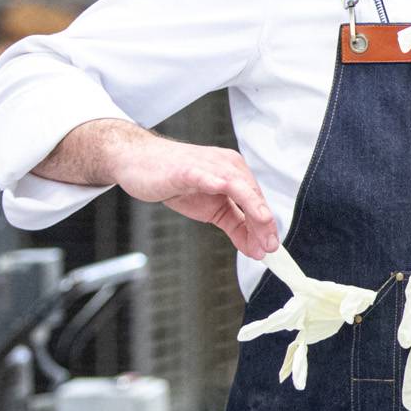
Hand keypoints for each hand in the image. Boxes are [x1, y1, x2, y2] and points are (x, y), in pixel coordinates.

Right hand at [113, 129, 278, 257]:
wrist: (139, 162)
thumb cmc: (175, 181)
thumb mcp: (211, 210)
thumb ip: (235, 227)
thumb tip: (255, 249)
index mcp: (236, 174)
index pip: (258, 202)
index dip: (267, 226)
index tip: (272, 247)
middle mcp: (228, 167)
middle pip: (254, 196)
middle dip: (264, 223)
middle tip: (270, 246)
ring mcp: (210, 166)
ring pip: (239, 187)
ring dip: (253, 207)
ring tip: (263, 225)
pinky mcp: (188, 169)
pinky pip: (207, 176)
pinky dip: (218, 182)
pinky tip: (226, 190)